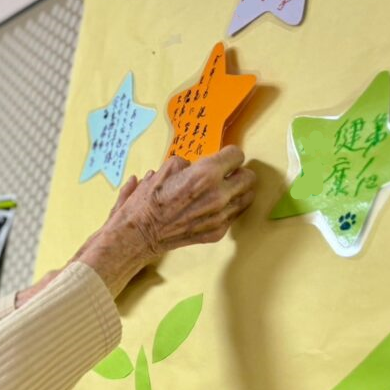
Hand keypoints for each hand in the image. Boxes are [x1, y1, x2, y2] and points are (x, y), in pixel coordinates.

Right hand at [77, 146, 255, 296]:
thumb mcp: (164, 169)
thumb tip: (196, 166)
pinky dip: (227, 209)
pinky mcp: (218, 232)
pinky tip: (211, 208)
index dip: (228, 155)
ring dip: (237, 191)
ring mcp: (220, 216)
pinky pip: (234, 215)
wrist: (139, 234)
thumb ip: (188, 163)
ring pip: (247, 196)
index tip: (222, 159)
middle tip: (225, 175)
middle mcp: (219, 195)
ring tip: (222, 191)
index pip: (237, 155)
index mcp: (206, 174)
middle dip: (238, 172)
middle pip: (250, 176)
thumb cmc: (147, 201)